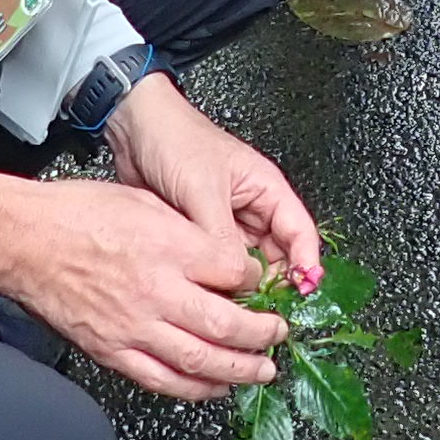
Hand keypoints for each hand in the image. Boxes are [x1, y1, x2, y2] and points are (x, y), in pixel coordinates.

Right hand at [0, 168, 285, 398]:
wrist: (22, 239)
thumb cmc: (75, 214)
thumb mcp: (146, 203)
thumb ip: (190, 234)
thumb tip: (223, 259)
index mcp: (170, 248)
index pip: (235, 273)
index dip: (255, 281)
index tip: (260, 284)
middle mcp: (158, 291)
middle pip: (229, 324)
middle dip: (263, 334)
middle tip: (278, 335)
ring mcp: (134, 327)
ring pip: (201, 361)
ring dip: (239, 370)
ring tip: (262, 371)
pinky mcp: (112, 350)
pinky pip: (162, 380)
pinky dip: (194, 390)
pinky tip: (213, 389)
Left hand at [104, 70, 323, 292]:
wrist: (132, 128)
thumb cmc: (175, 139)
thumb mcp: (203, 189)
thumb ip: (221, 235)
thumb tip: (239, 277)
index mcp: (266, 189)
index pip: (300, 232)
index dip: (306, 262)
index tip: (303, 289)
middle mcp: (250, 209)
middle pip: (276, 256)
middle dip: (273, 283)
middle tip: (263, 310)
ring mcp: (225, 224)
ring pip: (245, 265)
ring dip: (242, 285)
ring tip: (237, 308)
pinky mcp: (200, 235)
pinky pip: (216, 265)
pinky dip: (216, 281)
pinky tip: (209, 296)